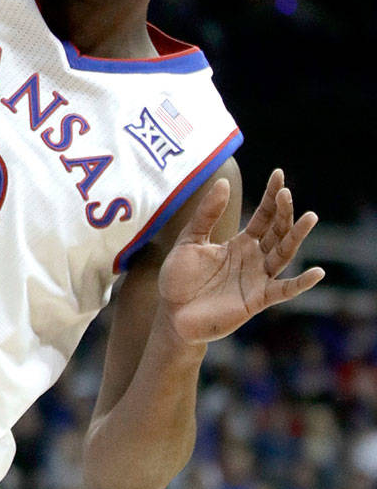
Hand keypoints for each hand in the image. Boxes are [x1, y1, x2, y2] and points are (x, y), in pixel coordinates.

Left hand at [158, 169, 322, 343]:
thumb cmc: (179, 278)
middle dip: (283, 212)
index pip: (263, 216)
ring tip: (310, 217)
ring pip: (283, 254)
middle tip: (285, 193)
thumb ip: (207, 214)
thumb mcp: (189, 240)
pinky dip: (301, 283)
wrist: (172, 314)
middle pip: (277, 231)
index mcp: (240, 243)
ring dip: (296, 237)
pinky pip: (284, 290)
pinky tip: (317, 272)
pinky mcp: (257, 300)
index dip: (271, 196)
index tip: (279, 174)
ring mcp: (258, 279)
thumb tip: (224, 182)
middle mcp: (254, 258)